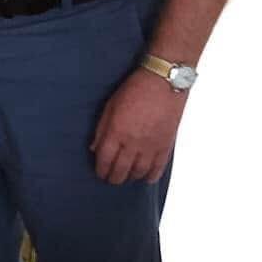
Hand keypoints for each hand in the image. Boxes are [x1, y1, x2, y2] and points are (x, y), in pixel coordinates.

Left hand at [91, 68, 186, 184]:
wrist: (164, 81)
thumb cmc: (135, 89)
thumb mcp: (111, 106)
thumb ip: (102, 129)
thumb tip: (94, 148)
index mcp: (116, 132)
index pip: (105, 160)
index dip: (101, 170)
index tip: (100, 173)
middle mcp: (133, 143)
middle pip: (121, 170)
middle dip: (114, 178)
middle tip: (111, 179)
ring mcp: (151, 146)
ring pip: (139, 172)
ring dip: (131, 177)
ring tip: (127, 177)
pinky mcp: (166, 145)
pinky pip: (158, 167)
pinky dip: (151, 176)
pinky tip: (146, 179)